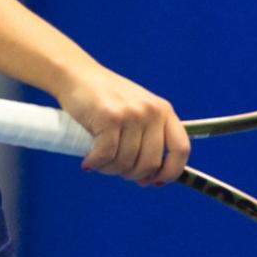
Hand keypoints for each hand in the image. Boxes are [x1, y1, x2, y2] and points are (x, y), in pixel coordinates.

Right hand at [56, 67, 189, 185]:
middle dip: (131, 174)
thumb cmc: (104, 98)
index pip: (181, 149)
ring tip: (99, 160)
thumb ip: (147, 137)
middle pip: (150, 163)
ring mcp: (131, 114)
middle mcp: (151, 111)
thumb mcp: (136, 111)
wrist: (75, 75)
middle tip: (116, 169)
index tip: (155, 181)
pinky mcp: (110, 117)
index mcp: (163, 110)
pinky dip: (96, 163)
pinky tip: (89, 160)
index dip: (171, 171)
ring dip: (109, 169)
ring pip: (126, 162)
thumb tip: (149, 178)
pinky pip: (106, 155)